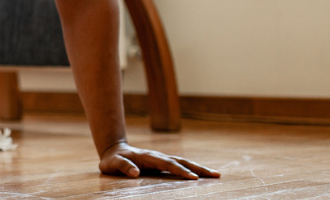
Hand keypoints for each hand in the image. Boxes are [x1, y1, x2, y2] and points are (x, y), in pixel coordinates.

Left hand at [100, 141, 220, 179]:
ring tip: (216, 175)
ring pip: (183, 162)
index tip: (194, 178)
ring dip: (199, 168)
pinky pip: (180, 165)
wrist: (114, 150)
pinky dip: (192, 169)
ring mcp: (162, 159)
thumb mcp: (112, 164)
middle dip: (198, 168)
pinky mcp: (163, 163)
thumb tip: (135, 173)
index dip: (181, 171)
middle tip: (216, 175)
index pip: (168, 164)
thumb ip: (123, 167)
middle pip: (181, 161)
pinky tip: (203, 175)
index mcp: (149, 157)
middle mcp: (158, 156)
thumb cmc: (113, 159)